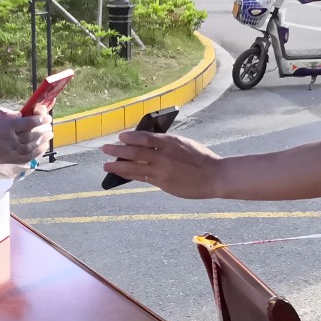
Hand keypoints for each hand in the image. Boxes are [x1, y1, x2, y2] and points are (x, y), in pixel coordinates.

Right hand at [0, 108, 50, 167]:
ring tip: (49, 135)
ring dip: (42, 141)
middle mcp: (7, 141)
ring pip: (30, 147)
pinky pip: (25, 158)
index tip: (46, 116)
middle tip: (49, 124)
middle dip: (43, 129)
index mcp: (2, 128)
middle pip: (31, 135)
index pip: (27, 123)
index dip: (39, 120)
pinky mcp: (6, 160)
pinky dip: (36, 153)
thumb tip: (20, 115)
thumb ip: (4, 113)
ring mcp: (7, 153)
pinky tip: (42, 147)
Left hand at [102, 130, 222, 197]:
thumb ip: (166, 143)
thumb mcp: (185, 143)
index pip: (144, 137)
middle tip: (105, 149)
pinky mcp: (163, 183)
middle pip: (135, 152)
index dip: (130, 137)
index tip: (120, 137)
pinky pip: (142, 178)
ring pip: (135, 167)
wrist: (215, 176)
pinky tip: (121, 174)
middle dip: (117, 150)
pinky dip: (130, 175)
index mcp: (170, 142)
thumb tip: (147, 143)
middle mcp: (164, 155)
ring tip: (106, 165)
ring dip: (118, 165)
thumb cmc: (202, 159)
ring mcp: (163, 170)